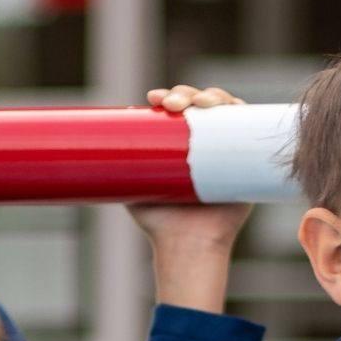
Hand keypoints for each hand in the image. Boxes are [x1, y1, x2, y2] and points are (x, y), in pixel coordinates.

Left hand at [129, 86, 252, 308]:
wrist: (187, 245)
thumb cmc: (159, 222)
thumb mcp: (132, 188)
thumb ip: (117, 167)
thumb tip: (88, 145)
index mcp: (180, 144)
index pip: (177, 109)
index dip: (168, 97)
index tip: (153, 100)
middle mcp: (205, 143)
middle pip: (199, 104)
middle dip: (186, 95)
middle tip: (172, 105)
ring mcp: (228, 150)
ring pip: (224, 111)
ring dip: (213, 96)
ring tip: (200, 104)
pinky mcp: (248, 162)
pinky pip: (251, 130)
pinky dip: (244, 111)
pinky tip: (233, 105)